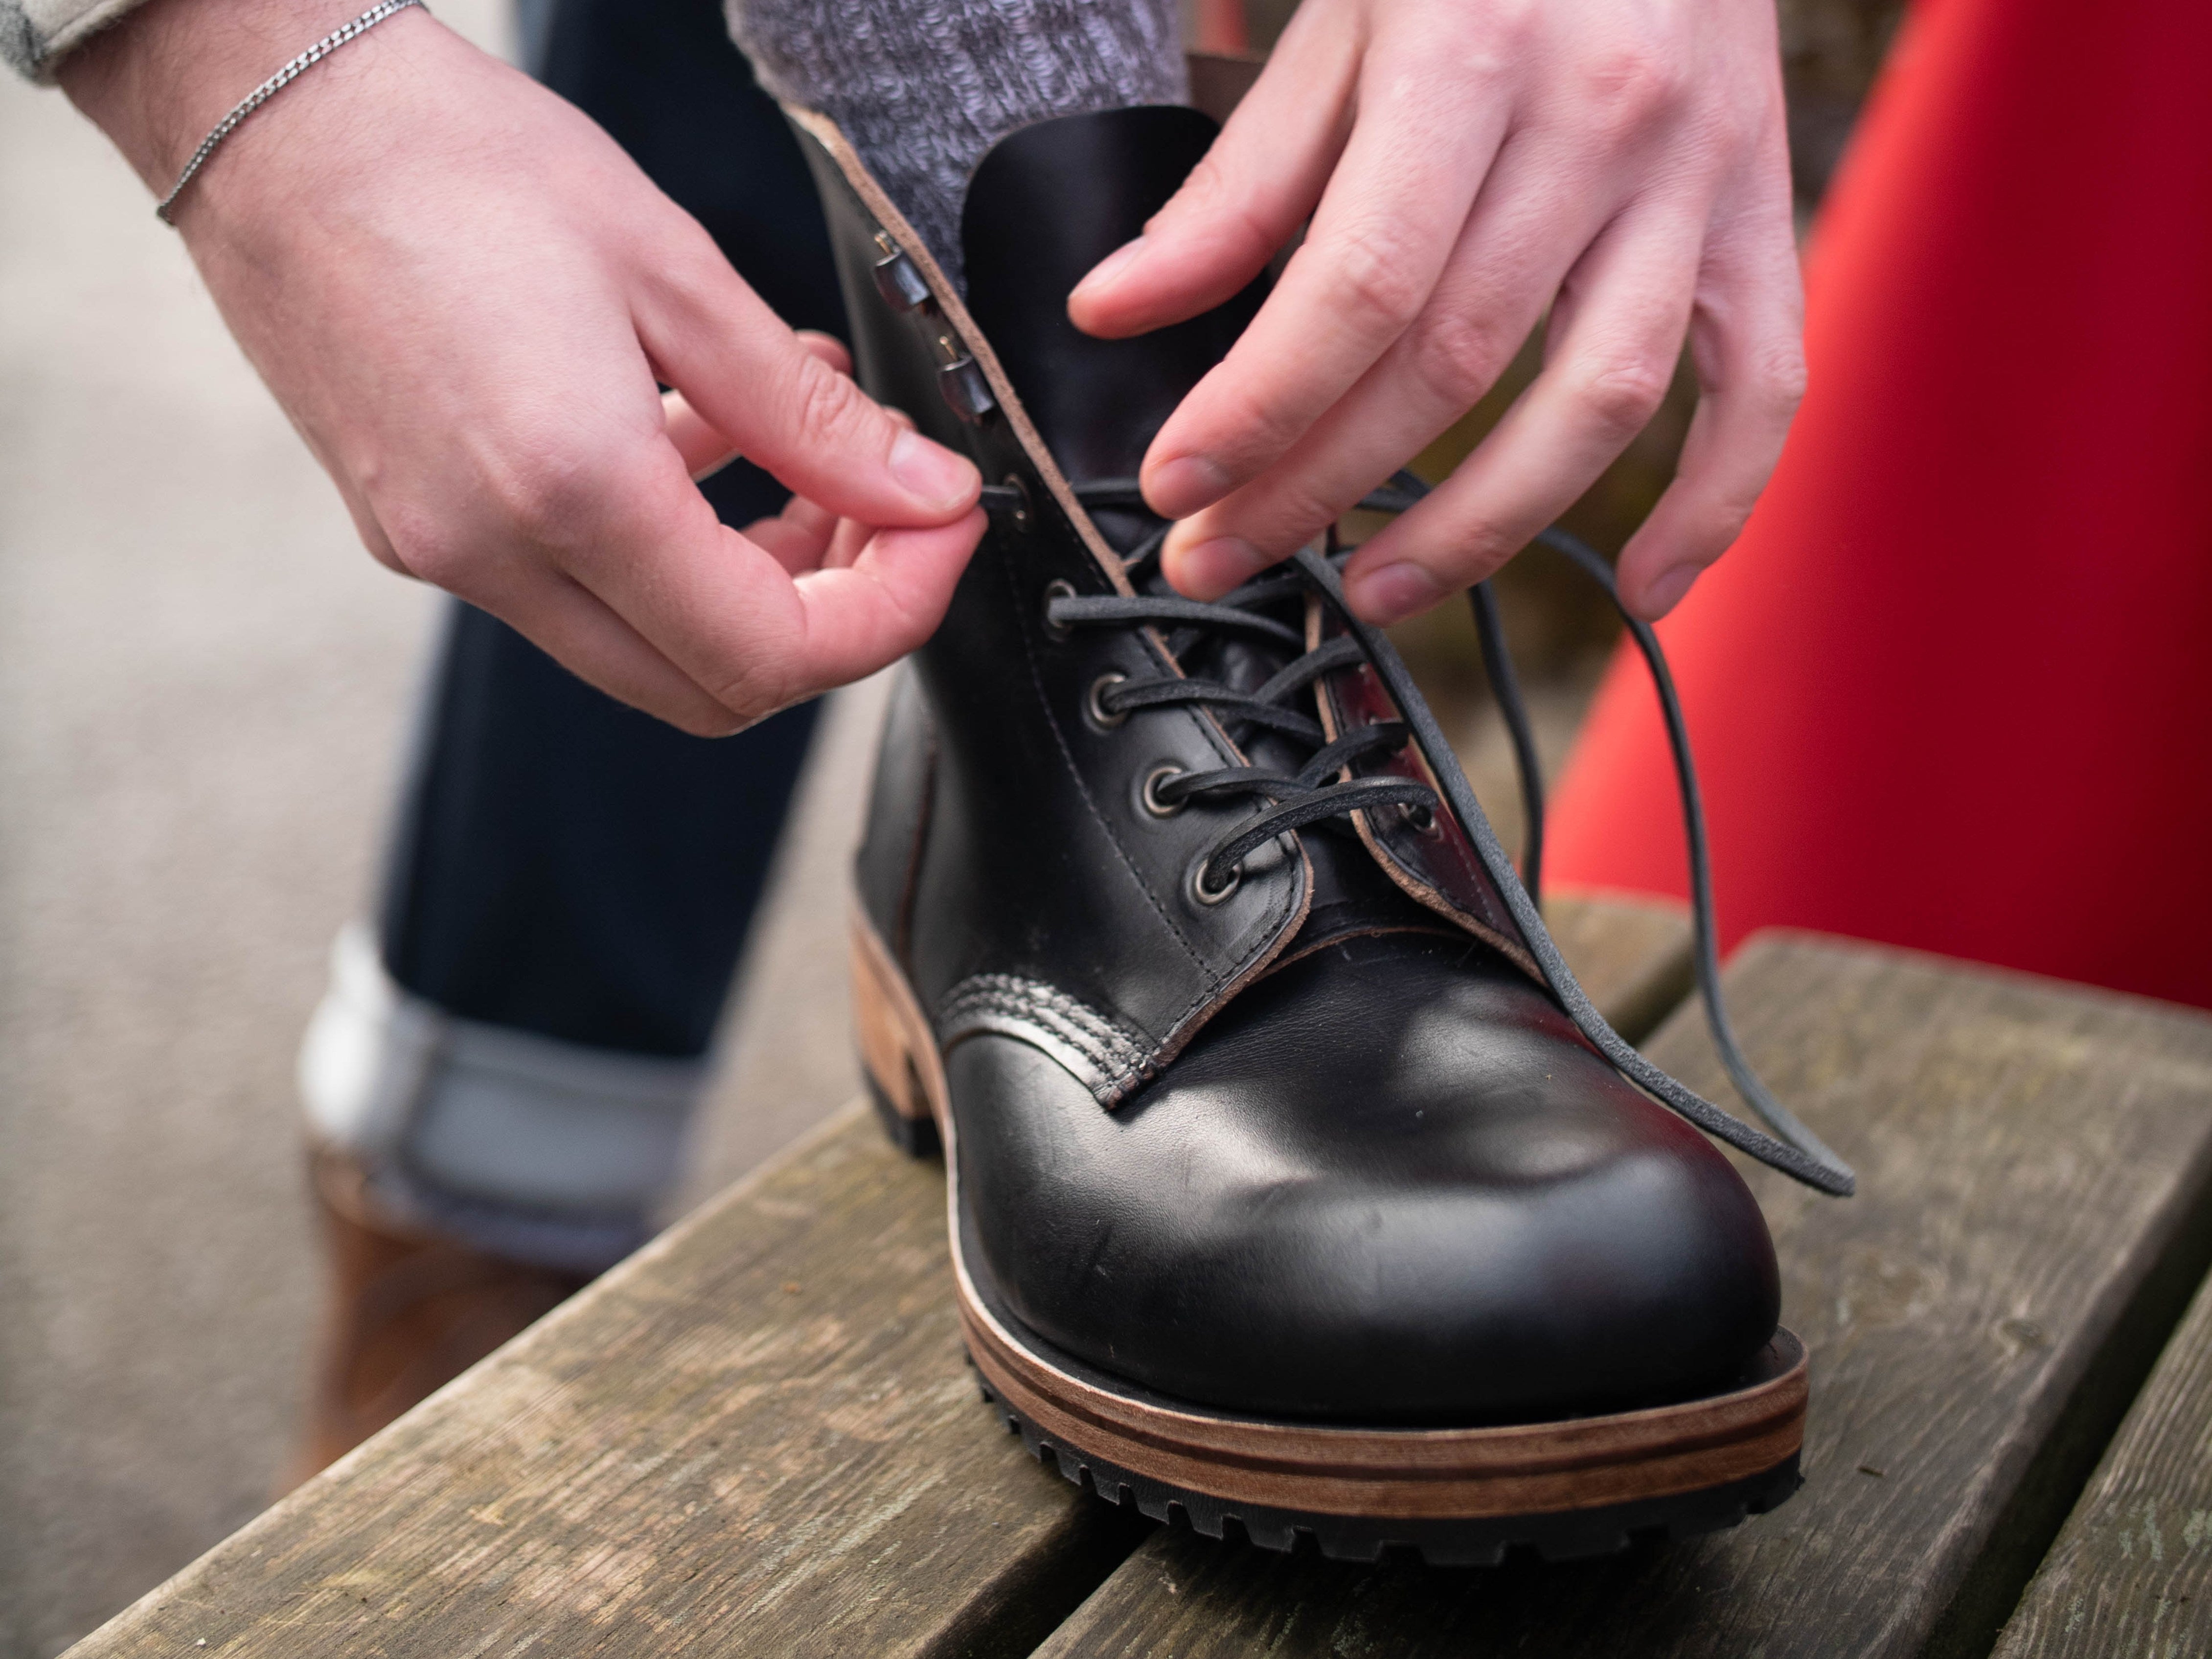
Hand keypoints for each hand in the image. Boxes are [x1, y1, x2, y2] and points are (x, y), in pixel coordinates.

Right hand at [62, 0, 981, 733]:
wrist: (272, 115)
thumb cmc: (451, 158)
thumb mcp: (675, 272)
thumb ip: (811, 412)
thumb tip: (924, 493)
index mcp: (569, 489)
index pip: (772, 652)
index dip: (891, 613)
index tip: (942, 532)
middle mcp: (494, 553)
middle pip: (714, 687)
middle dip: (830, 618)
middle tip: (888, 514)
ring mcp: (445, 554)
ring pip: (650, 651)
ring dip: (755, 586)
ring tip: (810, 465)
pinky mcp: (419, 531)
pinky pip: (577, 593)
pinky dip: (670, 550)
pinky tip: (705, 443)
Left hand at [1069, 0, 1803, 622]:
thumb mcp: (1342, 20)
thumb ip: (1240, 181)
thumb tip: (1117, 310)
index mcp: (1475, 57)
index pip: (1358, 287)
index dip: (1259, 407)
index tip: (1177, 484)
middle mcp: (1601, 123)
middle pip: (1453, 362)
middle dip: (1318, 485)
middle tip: (1221, 554)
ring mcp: (1697, 178)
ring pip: (1598, 404)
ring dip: (1478, 529)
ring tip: (1371, 592)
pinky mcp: (1759, 213)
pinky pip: (1763, 386)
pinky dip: (1713, 504)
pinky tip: (1642, 590)